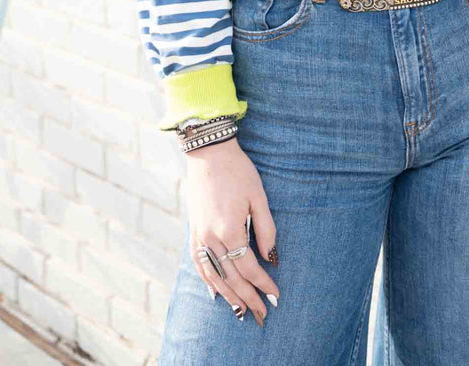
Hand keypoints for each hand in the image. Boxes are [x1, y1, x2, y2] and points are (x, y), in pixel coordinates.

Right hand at [186, 137, 279, 325]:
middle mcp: (211, 238)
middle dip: (248, 298)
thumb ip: (266, 229)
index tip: (275, 297)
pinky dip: (208, 282)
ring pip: (214, 276)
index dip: (263, 283)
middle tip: (262, 315)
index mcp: (230, 230)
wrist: (209, 153)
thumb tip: (272, 258)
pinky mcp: (193, 231)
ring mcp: (199, 236)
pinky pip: (199, 264)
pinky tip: (215, 293)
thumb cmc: (238, 171)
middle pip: (232, 277)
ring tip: (242, 311)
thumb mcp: (258, 197)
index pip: (249, 267)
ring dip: (229, 296)